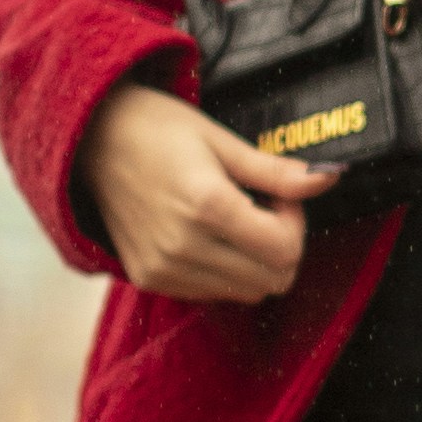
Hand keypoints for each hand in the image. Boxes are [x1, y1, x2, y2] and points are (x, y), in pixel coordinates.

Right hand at [84, 78, 334, 301]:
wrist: (90, 140)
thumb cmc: (156, 129)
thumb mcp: (221, 140)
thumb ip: (276, 172)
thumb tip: (331, 178)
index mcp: (207, 206)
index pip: (285, 250)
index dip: (295, 222)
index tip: (280, 194)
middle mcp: (184, 246)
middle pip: (273, 279)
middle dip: (282, 244)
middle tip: (263, 207)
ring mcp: (164, 268)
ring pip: (247, 292)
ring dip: (255, 260)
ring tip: (235, 219)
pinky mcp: (150, 279)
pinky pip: (212, 293)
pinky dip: (225, 270)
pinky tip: (209, 234)